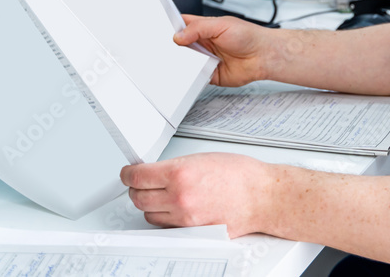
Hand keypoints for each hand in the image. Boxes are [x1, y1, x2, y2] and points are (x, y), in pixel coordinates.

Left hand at [120, 153, 272, 237]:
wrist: (261, 196)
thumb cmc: (240, 175)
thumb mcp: (202, 158)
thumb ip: (175, 166)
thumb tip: (156, 171)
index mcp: (179, 174)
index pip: (137, 176)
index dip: (128, 174)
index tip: (128, 172)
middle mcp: (179, 198)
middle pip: (138, 198)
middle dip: (136, 189)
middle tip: (140, 182)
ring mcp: (184, 218)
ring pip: (149, 215)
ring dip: (149, 205)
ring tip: (159, 196)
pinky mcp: (192, 232)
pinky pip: (166, 227)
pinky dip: (165, 218)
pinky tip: (172, 208)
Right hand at [174, 14, 270, 86]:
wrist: (263, 56)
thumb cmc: (248, 36)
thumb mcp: (221, 25)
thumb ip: (198, 28)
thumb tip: (179, 35)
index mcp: (203, 28)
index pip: (181, 26)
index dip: (171, 29)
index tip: (161, 32)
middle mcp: (202, 43)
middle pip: (180, 46)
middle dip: (174, 48)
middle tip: (170, 50)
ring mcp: (205, 59)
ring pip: (185, 63)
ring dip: (182, 63)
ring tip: (182, 61)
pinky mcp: (209, 74)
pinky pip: (195, 77)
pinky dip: (191, 77)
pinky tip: (192, 73)